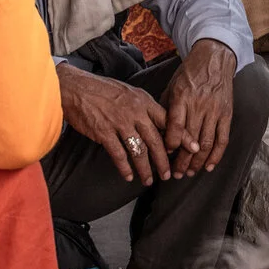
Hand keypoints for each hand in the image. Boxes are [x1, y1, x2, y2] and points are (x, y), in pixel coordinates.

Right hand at [60, 64, 171, 184]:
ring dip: (145, 168)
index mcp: (144, 101)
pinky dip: (124, 167)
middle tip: (168, 174)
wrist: (76, 88)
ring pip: (139, 151)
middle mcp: (135, 112)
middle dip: (164, 161)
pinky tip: (128, 176)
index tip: (192, 149)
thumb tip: (160, 123)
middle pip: (156, 140)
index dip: (181, 137)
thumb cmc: (103, 90)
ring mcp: (120, 123)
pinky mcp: (104, 132)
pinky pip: (119, 154)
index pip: (168, 121)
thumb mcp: (130, 92)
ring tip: (149, 180)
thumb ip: (145, 107)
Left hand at [161, 40, 236, 177]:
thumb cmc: (189, 74)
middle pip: (190, 140)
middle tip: (175, 174)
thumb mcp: (172, 86)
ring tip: (189, 173)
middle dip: (182, 161)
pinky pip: (222, 139)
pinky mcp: (226, 114)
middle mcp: (199, 106)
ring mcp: (215, 111)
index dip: (170, 144)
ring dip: (197, 162)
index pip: (175, 127)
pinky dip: (216, 155)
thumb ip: (166, 108)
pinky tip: (208, 166)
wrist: (214, 59)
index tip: (165, 155)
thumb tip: (159, 133)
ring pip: (206, 143)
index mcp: (182, 98)